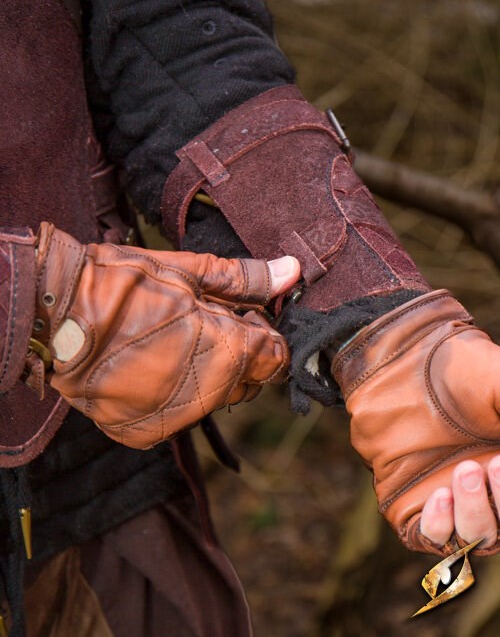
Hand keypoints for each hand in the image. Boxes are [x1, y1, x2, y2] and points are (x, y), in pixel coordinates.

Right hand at [29, 223, 299, 448]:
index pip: (276, 357)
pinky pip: (177, 415)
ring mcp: (174, 418)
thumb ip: (244, 279)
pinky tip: (148, 365)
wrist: (55, 315)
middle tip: (203, 324)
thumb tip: (292, 271)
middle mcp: (207, 394)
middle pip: (248, 381)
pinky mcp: (145, 432)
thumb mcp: (187, 271)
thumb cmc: (123, 285)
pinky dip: (172, 394)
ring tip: (170, 340)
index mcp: (227, 351)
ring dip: (206, 374)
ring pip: (214, 399)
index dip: (262, 332)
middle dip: (238, 354)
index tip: (239, 315)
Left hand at [332, 290, 499, 555]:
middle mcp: (488, 492)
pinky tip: (439, 495)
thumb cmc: (461, 371)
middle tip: (492, 464)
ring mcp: (453, 503)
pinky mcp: (414, 507)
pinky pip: (431, 536)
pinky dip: (440, 525)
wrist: (403, 365)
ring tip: (464, 470)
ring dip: (476, 512)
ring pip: (477, 536)